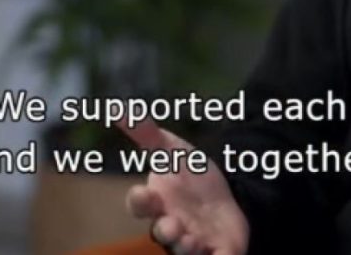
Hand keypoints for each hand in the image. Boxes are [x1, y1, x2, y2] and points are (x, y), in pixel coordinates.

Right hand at [120, 118, 249, 254]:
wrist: (230, 195)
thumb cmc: (192, 177)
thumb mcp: (173, 151)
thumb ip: (148, 134)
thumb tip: (120, 108)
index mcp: (158, 201)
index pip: (139, 205)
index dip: (138, 200)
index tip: (143, 193)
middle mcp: (172, 224)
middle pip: (162, 232)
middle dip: (166, 230)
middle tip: (172, 225)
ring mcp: (194, 240)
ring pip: (185, 250)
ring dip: (186, 247)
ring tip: (192, 239)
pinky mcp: (218, 250)